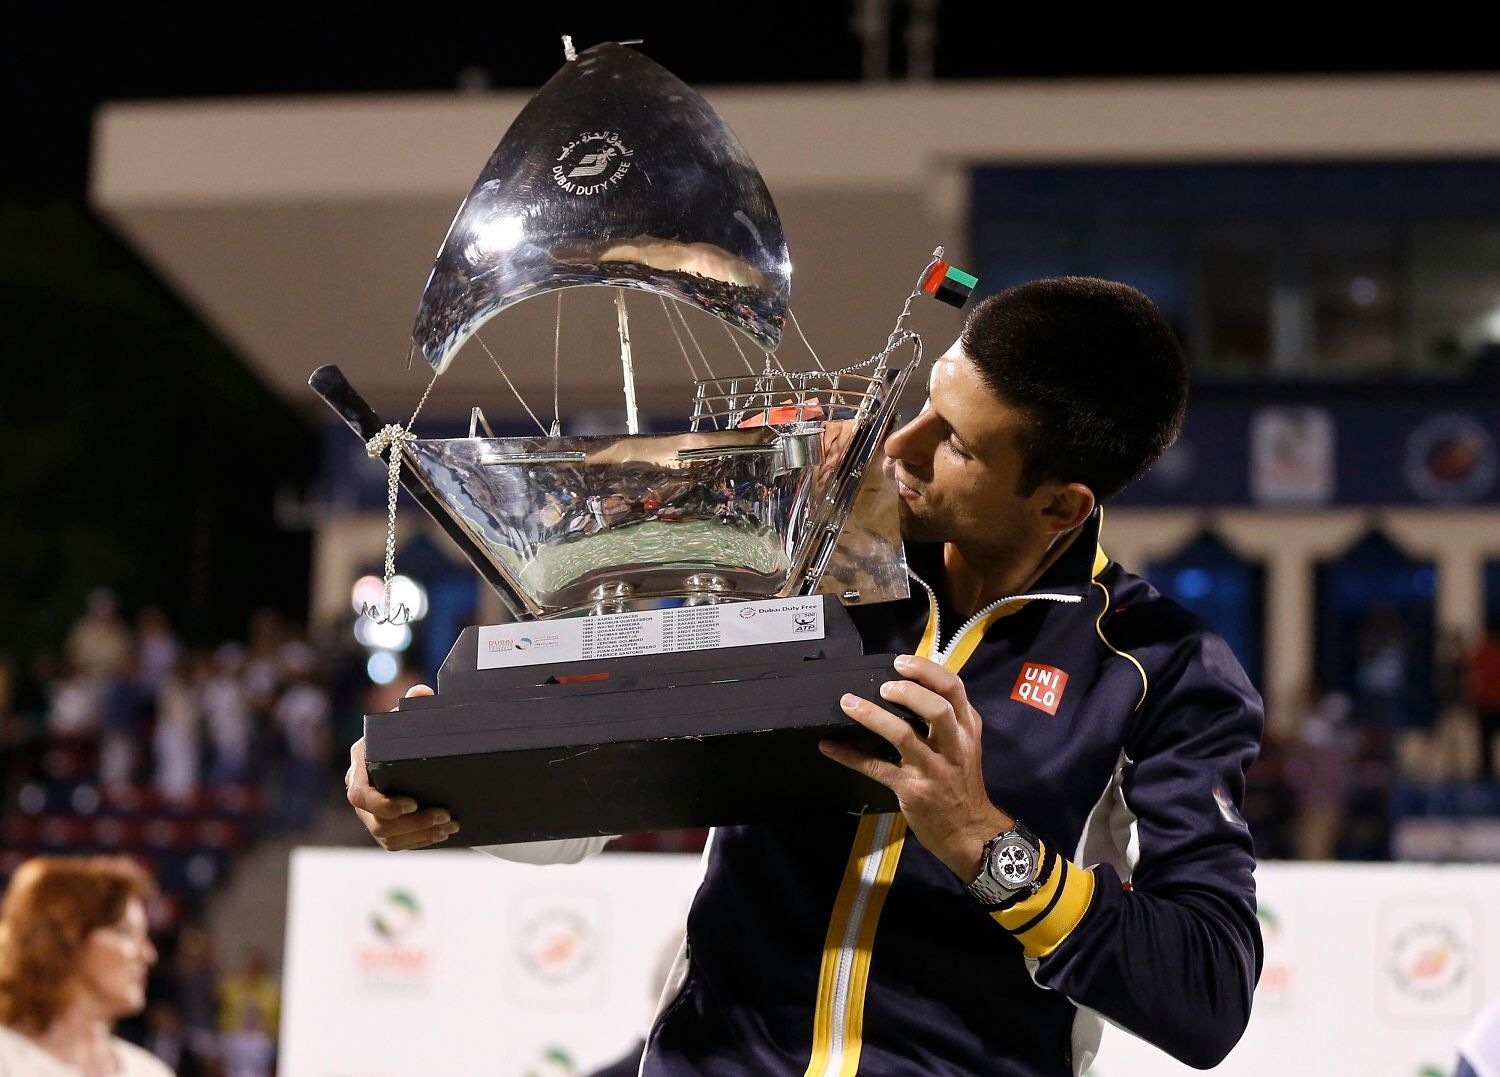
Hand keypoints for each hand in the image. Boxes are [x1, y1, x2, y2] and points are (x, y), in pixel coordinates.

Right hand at [345, 684, 459, 849]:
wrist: (414, 751)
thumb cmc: (409, 732)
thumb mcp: (412, 716)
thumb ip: (417, 704)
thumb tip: (422, 694)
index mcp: (361, 763)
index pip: (358, 793)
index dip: (382, 804)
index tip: (413, 802)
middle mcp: (360, 790)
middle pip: (376, 821)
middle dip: (412, 823)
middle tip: (446, 815)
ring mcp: (369, 812)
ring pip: (387, 836)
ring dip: (420, 834)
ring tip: (450, 825)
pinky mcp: (383, 826)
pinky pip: (396, 843)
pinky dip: (420, 841)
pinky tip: (443, 834)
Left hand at [820, 655, 1011, 880]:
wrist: (970, 831)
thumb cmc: (962, 782)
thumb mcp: (966, 745)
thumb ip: (949, 718)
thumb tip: (910, 686)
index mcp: (967, 728)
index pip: (954, 688)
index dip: (926, 670)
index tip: (901, 663)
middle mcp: (953, 745)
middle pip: (936, 708)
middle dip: (907, 691)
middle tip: (883, 687)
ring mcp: (932, 768)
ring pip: (903, 735)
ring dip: (872, 716)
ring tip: (849, 703)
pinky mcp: (911, 789)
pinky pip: (876, 768)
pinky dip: (849, 755)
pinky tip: (829, 746)